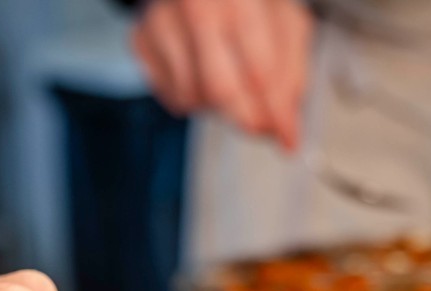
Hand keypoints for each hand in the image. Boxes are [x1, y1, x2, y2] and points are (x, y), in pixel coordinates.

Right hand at [131, 0, 313, 148]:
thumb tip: (287, 132)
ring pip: (194, 98)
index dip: (274, 112)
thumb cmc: (249, 5)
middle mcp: (195, 5)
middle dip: (246, 118)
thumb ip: (290, 77)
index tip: (287, 138)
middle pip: (220, 90)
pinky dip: (195, 98)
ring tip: (231, 78)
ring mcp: (161, 22)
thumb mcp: (286, 27)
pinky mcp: (140, 40)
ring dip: (219, 106)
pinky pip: (173, 97)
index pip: (259, 70)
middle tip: (262, 127)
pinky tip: (202, 71)